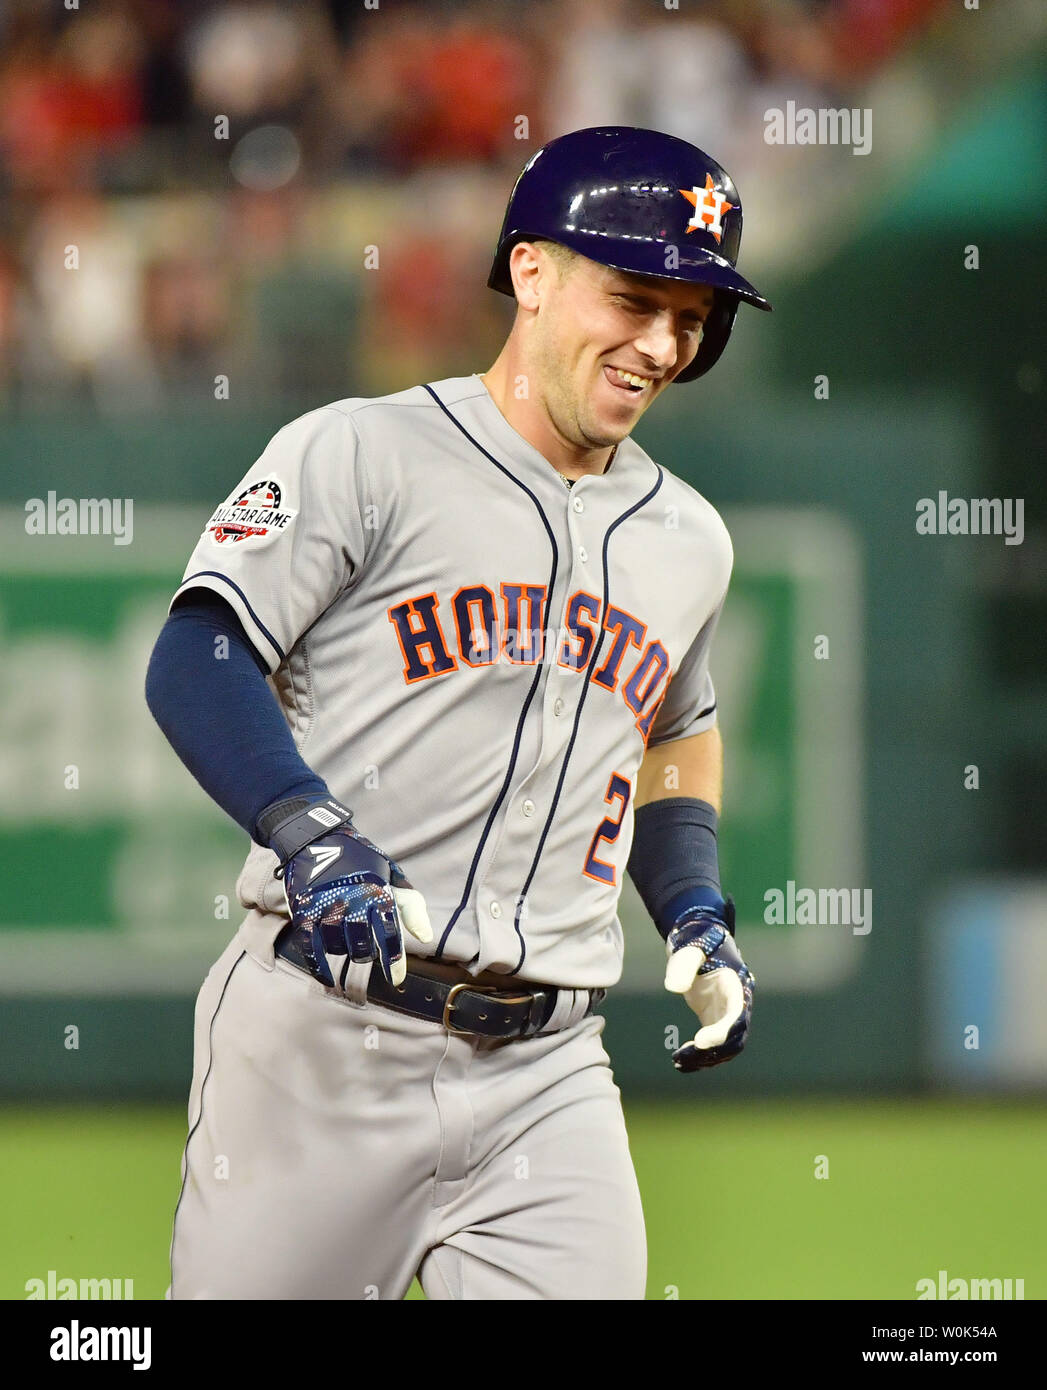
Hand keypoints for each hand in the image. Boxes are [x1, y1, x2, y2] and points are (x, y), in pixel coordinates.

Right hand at [281, 822, 431, 989]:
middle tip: (364, 946)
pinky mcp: (304, 911)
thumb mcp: (391, 874)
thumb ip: (411, 905)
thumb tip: (426, 938)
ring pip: (337, 948)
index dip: (394, 960)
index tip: (396, 980)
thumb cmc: (361, 859)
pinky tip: (327, 978)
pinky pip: (310, 947)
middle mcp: (352, 901)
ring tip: (346, 940)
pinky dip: (318, 966)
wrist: (316, 837)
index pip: (390, 934)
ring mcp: (326, 906)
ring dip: (344, 951)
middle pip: (362, 947)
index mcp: (377, 891)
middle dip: (366, 953)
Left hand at [664, 896, 753, 1070]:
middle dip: (712, 1051)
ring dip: (706, 1059)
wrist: (699, 942)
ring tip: (678, 1062)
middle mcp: (738, 1003)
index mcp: (736, 985)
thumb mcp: (688, 951)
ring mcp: (728, 1014)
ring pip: (726, 1047)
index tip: (699, 1042)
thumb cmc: (696, 943)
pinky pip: (714, 1046)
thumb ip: (683, 966)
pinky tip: (680, 1060)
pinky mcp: (716, 1020)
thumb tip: (673, 987)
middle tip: (682, 1057)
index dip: (722, 1031)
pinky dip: (701, 1056)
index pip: (736, 1013)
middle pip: (735, 1037)